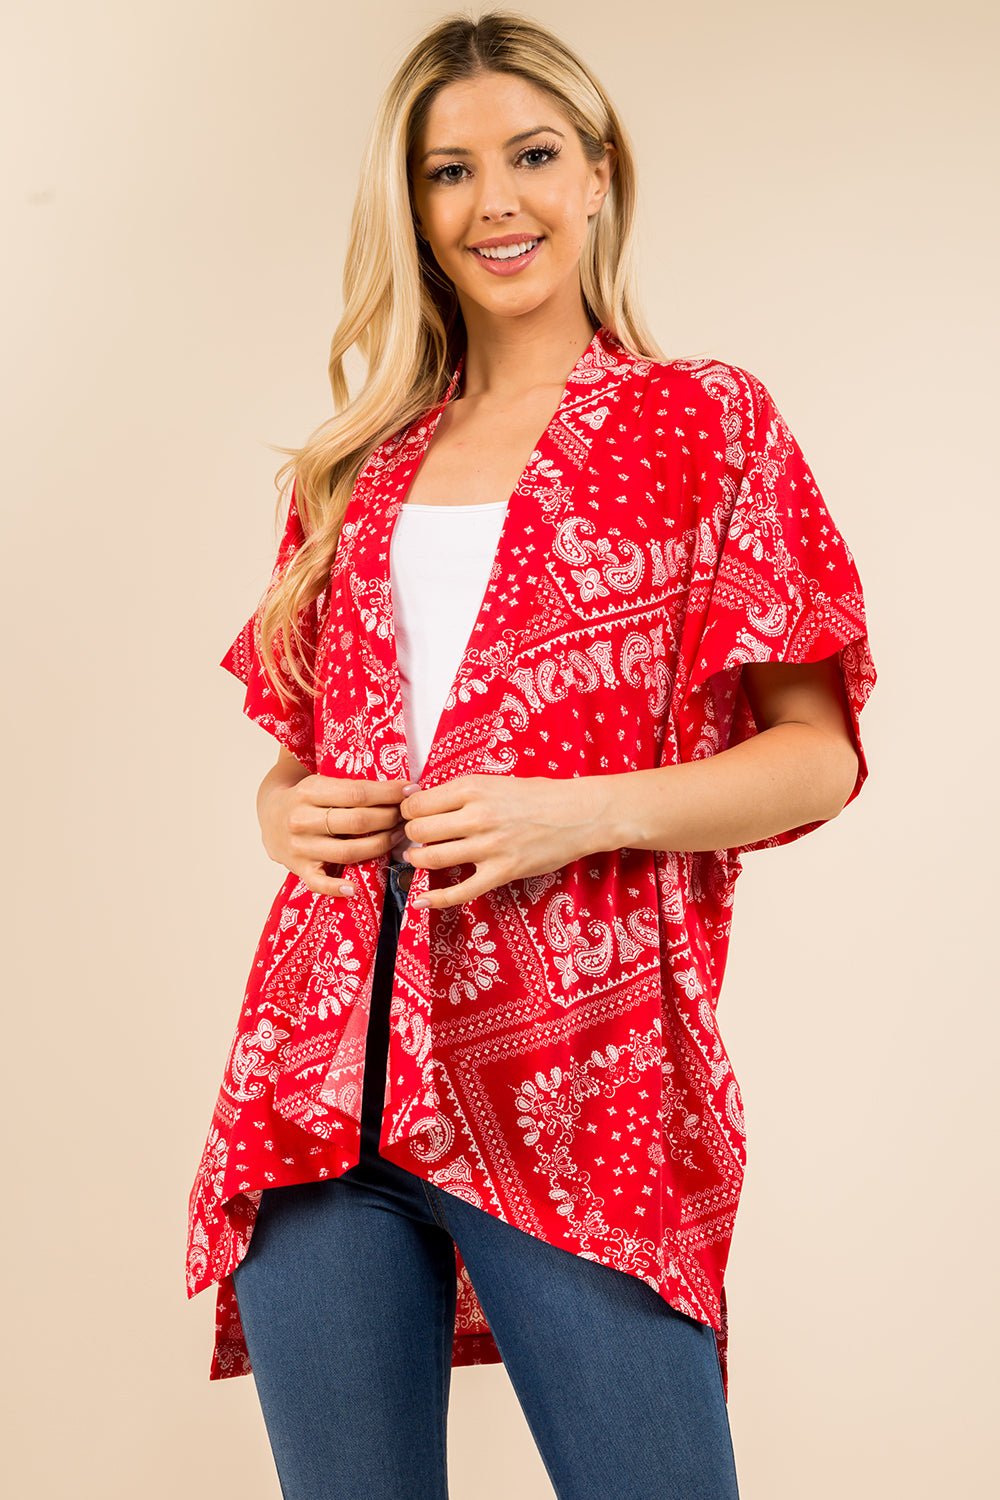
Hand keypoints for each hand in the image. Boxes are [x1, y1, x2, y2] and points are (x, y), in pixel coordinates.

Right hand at [258, 766, 417, 896]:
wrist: (269, 815)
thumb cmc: (305, 797)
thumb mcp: (321, 782)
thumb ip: (352, 787)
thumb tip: (400, 788)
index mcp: (308, 791)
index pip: (356, 793)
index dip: (388, 793)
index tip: (410, 791)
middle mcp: (302, 819)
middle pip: (357, 822)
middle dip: (389, 818)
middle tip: (407, 816)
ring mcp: (299, 847)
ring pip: (348, 851)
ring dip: (380, 845)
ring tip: (398, 837)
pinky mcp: (298, 868)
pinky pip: (320, 883)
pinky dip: (338, 887)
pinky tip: (355, 888)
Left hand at [398, 774, 602, 910]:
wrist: (580, 813)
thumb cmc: (539, 795)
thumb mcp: (495, 782)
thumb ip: (462, 793)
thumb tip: (425, 803)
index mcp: (472, 788)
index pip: (417, 804)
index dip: (408, 812)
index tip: (412, 816)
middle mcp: (476, 816)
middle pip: (419, 830)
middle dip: (411, 836)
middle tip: (416, 838)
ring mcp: (489, 846)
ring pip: (432, 858)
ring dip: (418, 861)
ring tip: (420, 858)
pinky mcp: (502, 872)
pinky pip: (459, 891)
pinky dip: (435, 899)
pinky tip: (420, 901)